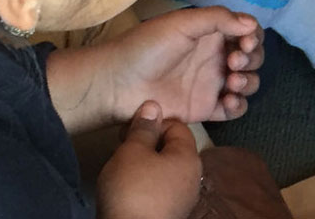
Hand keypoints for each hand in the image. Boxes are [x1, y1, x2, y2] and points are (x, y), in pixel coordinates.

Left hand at [48, 7, 263, 134]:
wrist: (118, 84)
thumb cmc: (147, 47)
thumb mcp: (181, 23)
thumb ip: (218, 19)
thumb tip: (251, 24)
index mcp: (211, 34)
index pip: (247, 32)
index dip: (254, 37)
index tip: (246, 42)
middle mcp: (215, 57)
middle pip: (253, 58)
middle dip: (252, 59)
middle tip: (234, 61)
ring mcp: (212, 84)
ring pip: (248, 84)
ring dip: (249, 82)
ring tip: (232, 82)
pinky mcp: (206, 109)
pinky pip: (234, 110)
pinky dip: (238, 105)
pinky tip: (227, 100)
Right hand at [98, 101, 203, 218]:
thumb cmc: (132, 190)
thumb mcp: (132, 151)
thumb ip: (143, 129)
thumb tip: (154, 106)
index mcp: (189, 157)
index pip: (177, 126)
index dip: (153, 122)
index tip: (129, 129)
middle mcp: (192, 177)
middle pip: (172, 148)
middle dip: (147, 143)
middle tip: (122, 147)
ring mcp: (183, 198)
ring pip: (165, 169)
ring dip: (145, 164)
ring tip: (123, 168)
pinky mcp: (170, 213)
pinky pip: (160, 188)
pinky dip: (146, 183)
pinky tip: (129, 189)